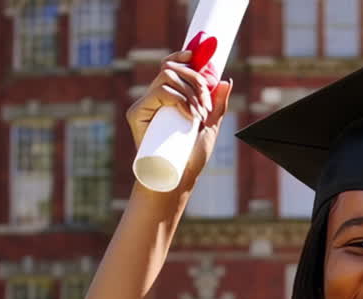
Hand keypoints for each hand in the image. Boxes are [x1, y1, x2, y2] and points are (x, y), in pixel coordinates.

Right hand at [126, 50, 233, 192]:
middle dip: (196, 80)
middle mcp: (155, 97)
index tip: (196, 55)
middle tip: (206, 105)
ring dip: (190, 92)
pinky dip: (178, 98)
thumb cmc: (191, 158)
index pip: (171, 66)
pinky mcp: (136, 114)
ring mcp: (145, 105)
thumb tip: (225, 81)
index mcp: (169, 97)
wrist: (177, 179)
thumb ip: (217, 106)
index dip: (182, 56)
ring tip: (198, 116)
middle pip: (172, 67)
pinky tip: (188, 115)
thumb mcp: (210, 128)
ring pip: (167, 76)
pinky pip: (159, 92)